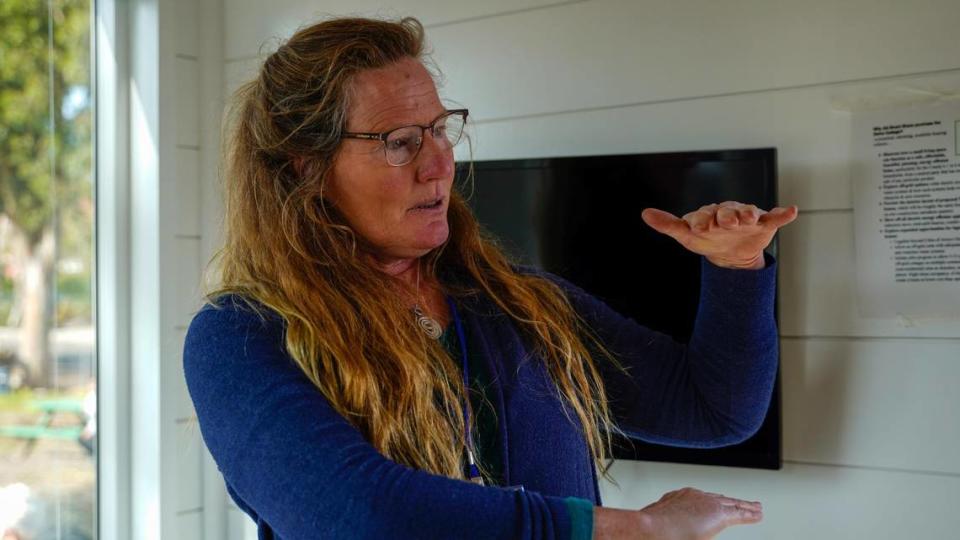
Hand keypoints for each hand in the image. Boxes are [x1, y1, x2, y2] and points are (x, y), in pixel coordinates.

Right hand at [637, 487, 762, 538]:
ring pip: (732, 503)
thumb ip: (670, 525)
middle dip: (733, 501)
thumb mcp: (660, 523)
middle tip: (744, 504)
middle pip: (720, 498)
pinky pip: (739, 513)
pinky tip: (758, 515)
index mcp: (678, 498)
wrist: (651, 530)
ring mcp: (706, 503)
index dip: (713, 502)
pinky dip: (750, 514)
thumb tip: (672, 532)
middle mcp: (694, 496)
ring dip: (745, 506)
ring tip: (756, 509)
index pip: (702, 499)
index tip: (719, 504)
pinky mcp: (719, 514)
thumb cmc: (651, 532)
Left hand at [641, 201, 798, 269]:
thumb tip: (645, 213)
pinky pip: (775, 217)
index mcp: (709, 214)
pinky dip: (783, 214)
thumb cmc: (706, 239)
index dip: (702, 220)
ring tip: (750, 219)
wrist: (729, 252)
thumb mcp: (685, 235)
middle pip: (727, 212)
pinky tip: (790, 211)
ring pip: (749, 213)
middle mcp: (728, 212)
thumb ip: (668, 224)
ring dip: (749, 214)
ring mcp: (747, 218)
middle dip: (727, 216)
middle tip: (726, 223)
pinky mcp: (764, 224)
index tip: (699, 227)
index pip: (704, 214)